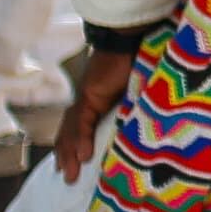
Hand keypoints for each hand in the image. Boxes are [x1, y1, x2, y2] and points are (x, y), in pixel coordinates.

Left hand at [55, 45, 134, 183]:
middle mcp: (87, 98)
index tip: (73, 161)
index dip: (73, 143)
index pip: (79, 124)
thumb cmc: (139, 58)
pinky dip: (81, 140)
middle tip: (65, 175)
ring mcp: (86, 96)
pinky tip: (82, 157)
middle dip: (66, 154)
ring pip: (71, 129)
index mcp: (96, 97)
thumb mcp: (136, 90)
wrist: (131, 36)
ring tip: (69, 175)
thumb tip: (145, 127)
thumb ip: (134, 107)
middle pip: (70, 130)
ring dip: (69, 153)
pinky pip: (83, 122)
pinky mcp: (91, 94)